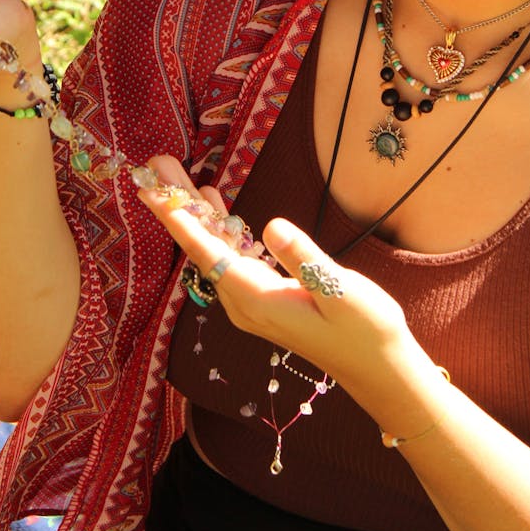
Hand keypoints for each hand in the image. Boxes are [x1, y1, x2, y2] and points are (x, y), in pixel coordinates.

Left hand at [136, 155, 423, 410]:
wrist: (378, 366)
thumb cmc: (366, 330)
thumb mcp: (341, 291)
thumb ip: (305, 259)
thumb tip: (272, 226)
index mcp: (257, 300)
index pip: (207, 253)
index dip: (178, 220)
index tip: (151, 191)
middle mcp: (244, 302)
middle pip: (201, 246)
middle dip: (178, 204)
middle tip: (157, 164)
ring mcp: (252, 301)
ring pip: (213, 249)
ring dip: (195, 211)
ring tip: (175, 174)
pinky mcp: (263, 297)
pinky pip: (230, 256)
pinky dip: (218, 227)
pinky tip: (213, 204)